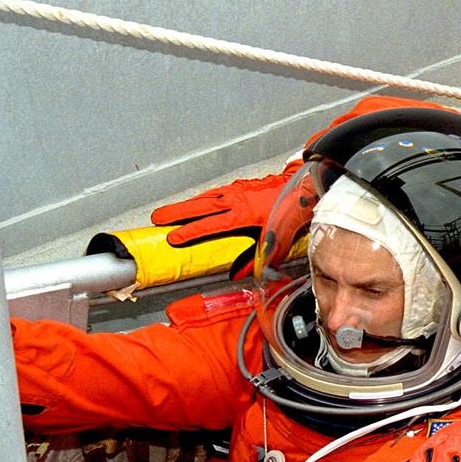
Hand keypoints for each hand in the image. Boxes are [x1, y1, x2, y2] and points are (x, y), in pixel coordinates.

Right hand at [150, 164, 307, 247]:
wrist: (303, 186)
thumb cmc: (290, 211)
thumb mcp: (276, 239)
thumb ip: (257, 258)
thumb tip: (239, 275)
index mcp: (242, 214)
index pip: (211, 224)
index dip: (191, 231)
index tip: (173, 238)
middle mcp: (235, 199)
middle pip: (201, 206)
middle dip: (177, 212)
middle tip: (157, 218)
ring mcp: (236, 191)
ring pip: (206, 197)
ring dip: (186, 204)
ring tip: (168, 212)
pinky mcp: (239, 186)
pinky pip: (215, 192)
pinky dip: (202, 198)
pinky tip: (196, 203)